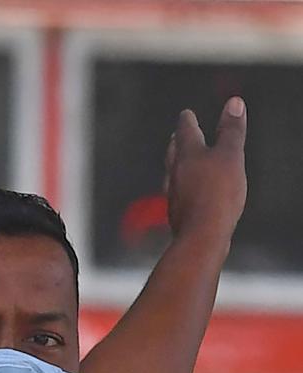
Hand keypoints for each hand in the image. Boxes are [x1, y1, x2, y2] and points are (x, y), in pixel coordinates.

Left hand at [164, 96, 246, 242]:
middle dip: (177, 142)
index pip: (185, 131)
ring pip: (173, 173)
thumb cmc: (217, 194)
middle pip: (174, 152)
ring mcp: (174, 193)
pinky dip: (182, 186)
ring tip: (179, 161)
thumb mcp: (230, 156)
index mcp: (187, 155)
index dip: (187, 121)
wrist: (202, 235)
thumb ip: (231, 130)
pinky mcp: (178, 211)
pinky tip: (186, 192)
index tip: (186, 114)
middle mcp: (175, 172)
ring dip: (176, 164)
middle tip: (176, 135)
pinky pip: (178, 193)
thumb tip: (233, 103)